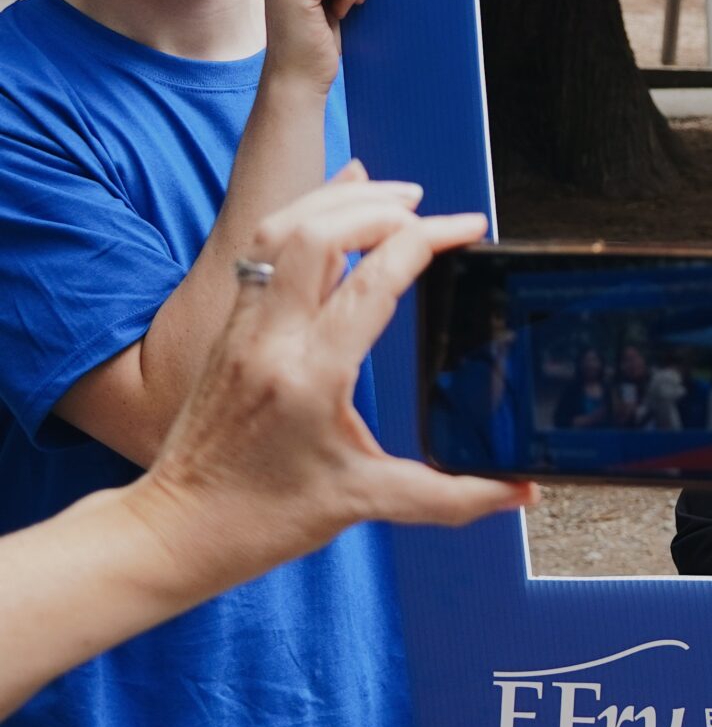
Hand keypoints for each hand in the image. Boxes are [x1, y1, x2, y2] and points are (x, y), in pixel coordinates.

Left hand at [127, 166, 530, 589]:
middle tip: (429, 211)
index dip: (428, 241)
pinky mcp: (227, 328)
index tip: (468, 229)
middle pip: (320, 234)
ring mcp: (242, 328)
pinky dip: (301, 218)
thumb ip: (454, 496)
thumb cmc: (263, 519)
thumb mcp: (368, 502)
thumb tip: (521, 493)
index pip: (374, 280)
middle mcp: (270, 339)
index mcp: (311, 375)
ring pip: (281, 230)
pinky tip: (333, 212)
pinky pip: (260, 250)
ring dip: (338, 202)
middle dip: (381, 207)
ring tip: (389, 197)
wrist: (177, 529)